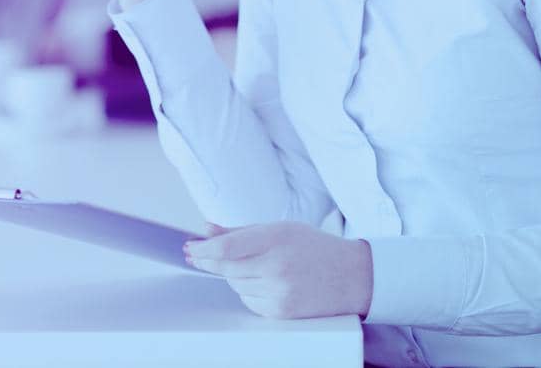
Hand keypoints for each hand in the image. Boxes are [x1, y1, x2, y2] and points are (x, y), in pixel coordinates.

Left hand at [183, 222, 373, 319]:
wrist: (351, 276)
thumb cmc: (314, 247)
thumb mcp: (280, 228)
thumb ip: (240, 230)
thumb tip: (206, 229)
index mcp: (276, 238)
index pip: (226, 247)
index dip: (202, 249)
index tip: (189, 247)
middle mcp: (277, 266)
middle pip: (225, 268)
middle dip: (209, 261)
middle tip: (197, 253)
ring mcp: (279, 292)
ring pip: (234, 284)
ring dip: (233, 275)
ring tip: (254, 264)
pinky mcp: (281, 312)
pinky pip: (248, 301)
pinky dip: (247, 290)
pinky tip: (264, 281)